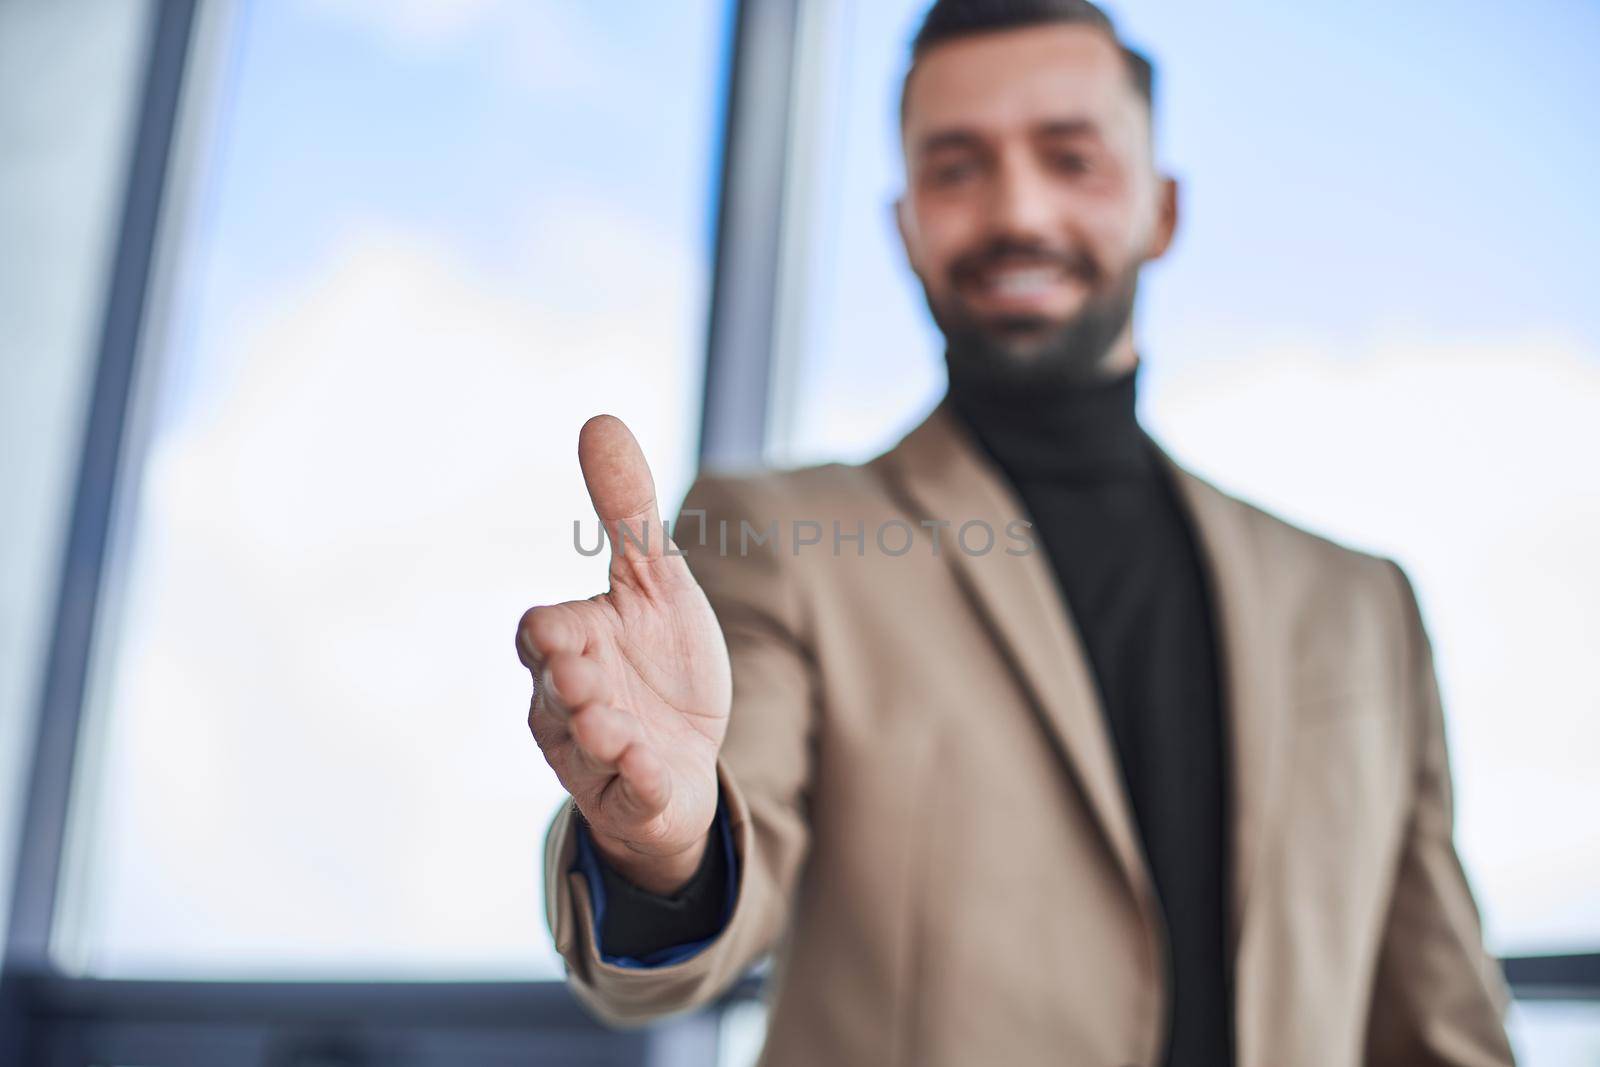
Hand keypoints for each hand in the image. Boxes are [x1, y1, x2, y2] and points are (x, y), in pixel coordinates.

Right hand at [517, 415, 731, 893]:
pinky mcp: (634, 795)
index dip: (548, 633)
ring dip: (596, 732)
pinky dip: (636, 779)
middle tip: (587, 672)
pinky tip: (651, 766)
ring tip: (611, 725)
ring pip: (582, 745)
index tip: (561, 628)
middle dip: (569, 682)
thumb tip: (599, 419)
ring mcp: (598, 755)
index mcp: (570, 647)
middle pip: (553, 690)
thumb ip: (626, 510)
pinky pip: (629, 791)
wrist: (688, 753)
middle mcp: (569, 703)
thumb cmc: (659, 662)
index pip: (539, 635)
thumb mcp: (655, 580)